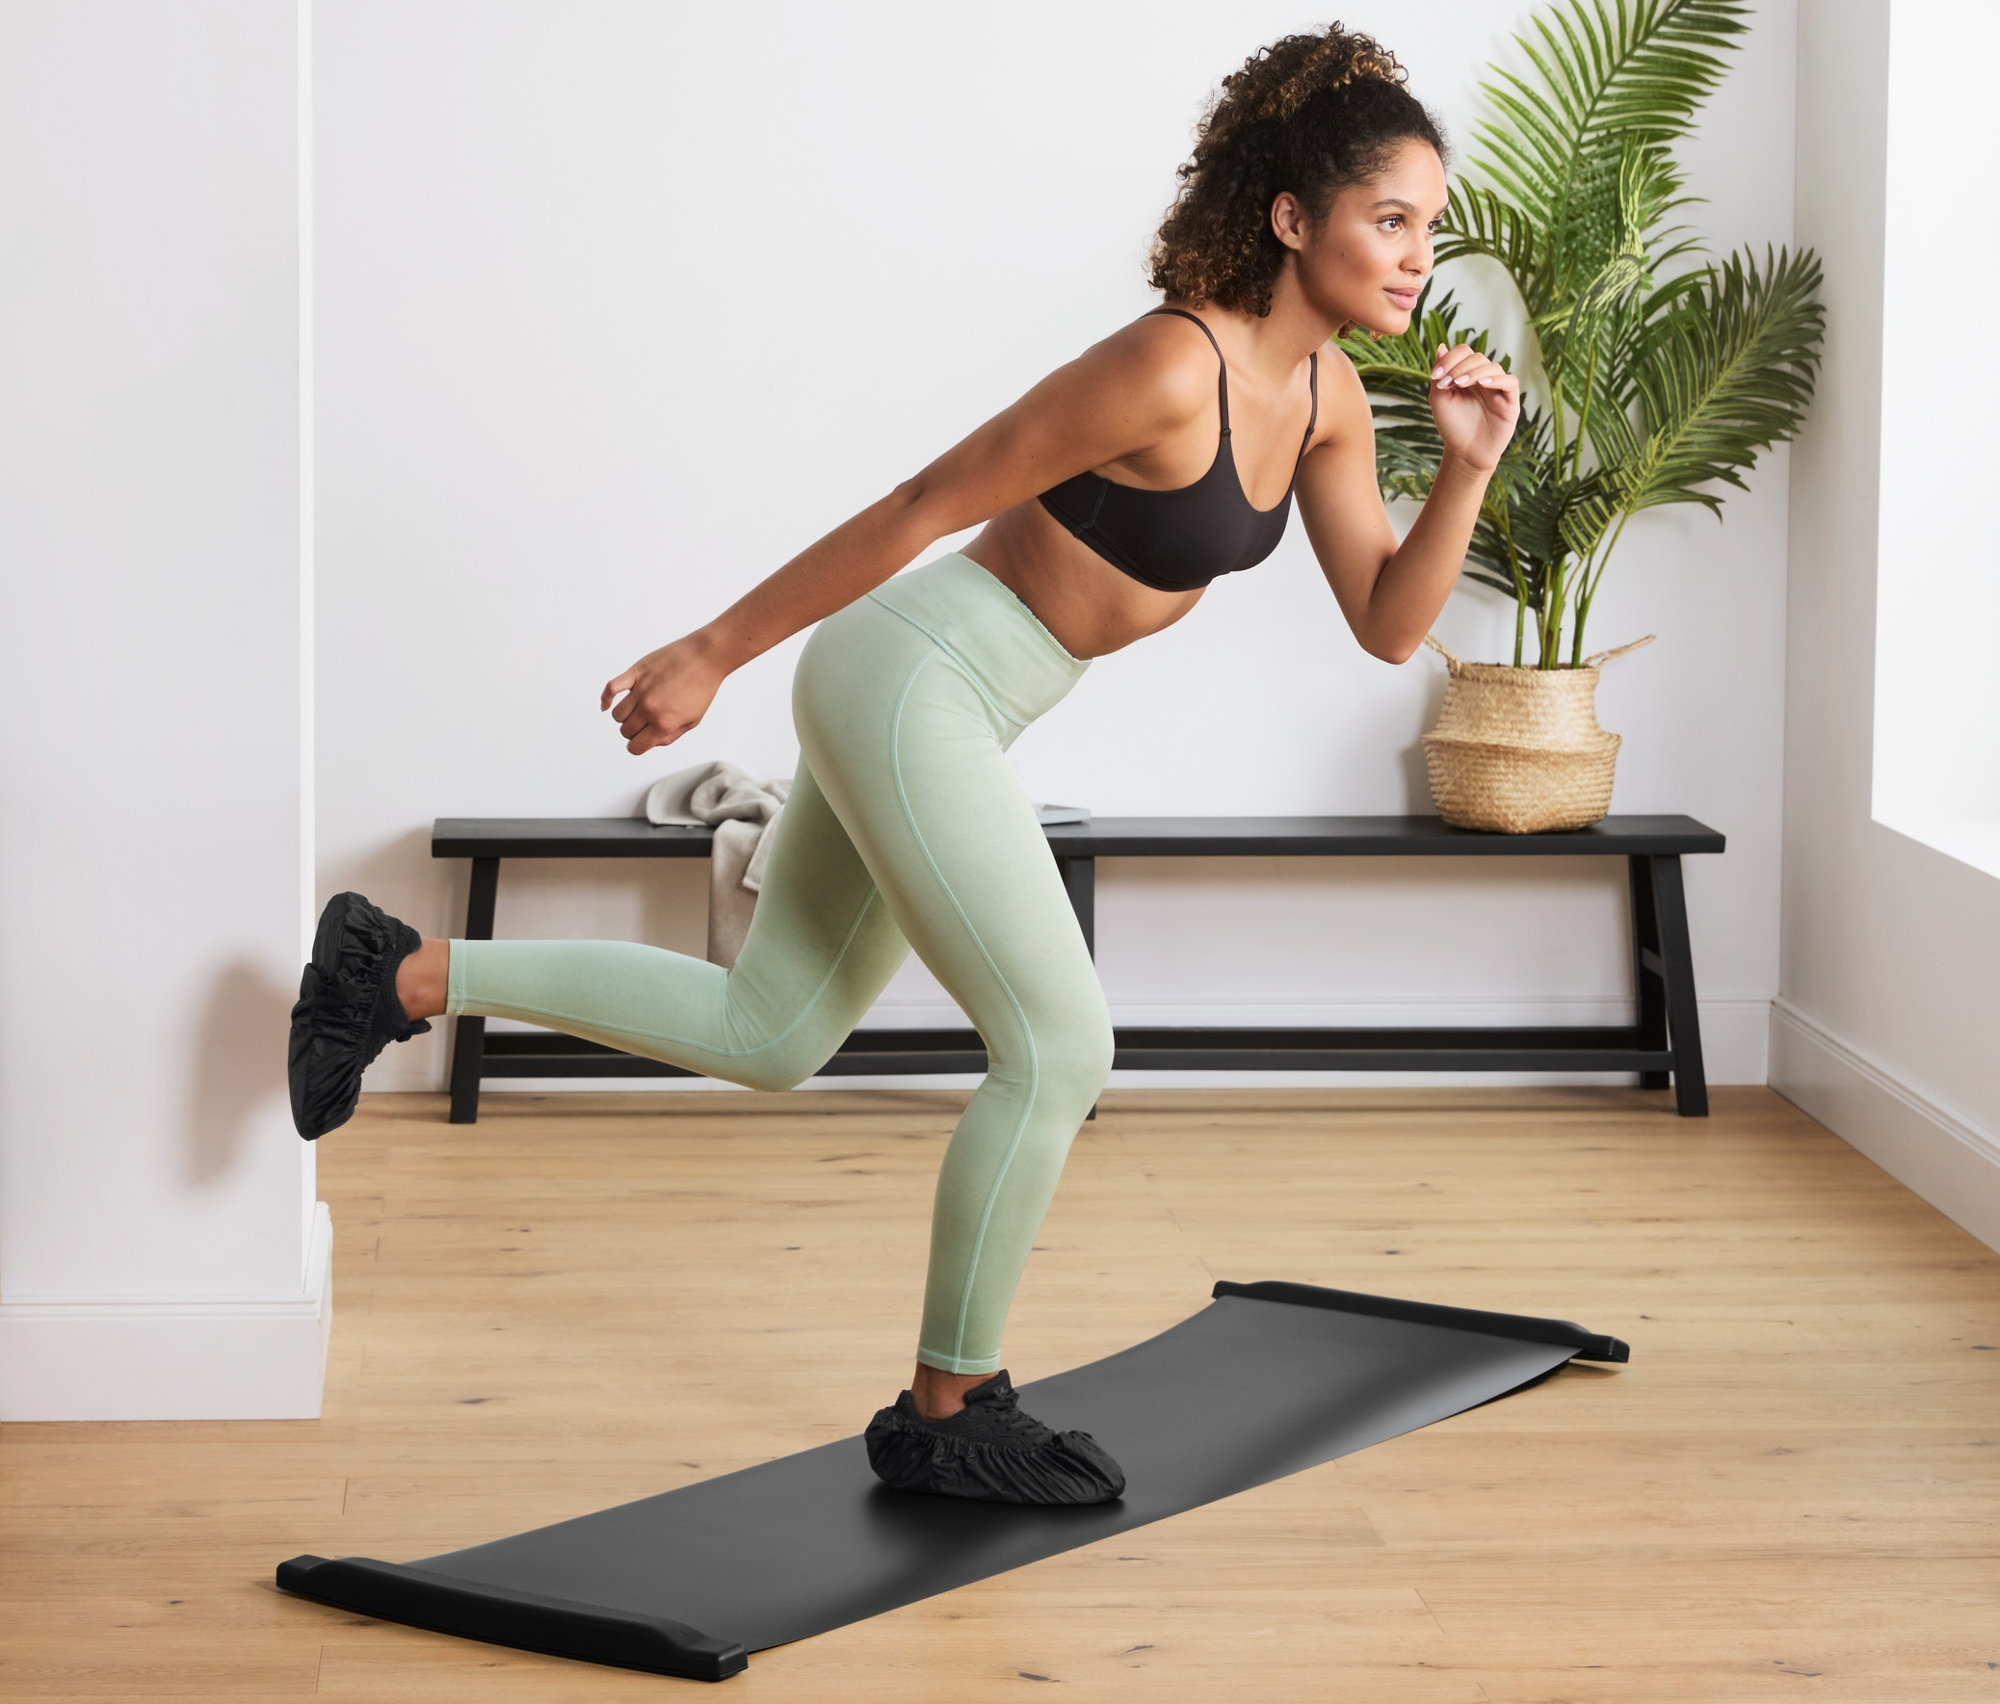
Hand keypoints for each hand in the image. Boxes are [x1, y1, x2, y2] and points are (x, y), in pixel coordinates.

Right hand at [600, 633, 728, 754]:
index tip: (641, 740)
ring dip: (624, 716)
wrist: (706, 657)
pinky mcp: (636, 672)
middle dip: (633, 730)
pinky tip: (607, 704)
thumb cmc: (703, 688)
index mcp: (663, 723)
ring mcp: (641, 690)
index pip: (635, 747)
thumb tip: (651, 742)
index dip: (637, 746)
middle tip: (646, 721)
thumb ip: (670, 736)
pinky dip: (605, 699)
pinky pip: (611, 688)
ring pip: (617, 714)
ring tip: (637, 709)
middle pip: (625, 731)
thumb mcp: (693, 721)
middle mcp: (649, 709)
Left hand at [1429, 342, 1520, 472]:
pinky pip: (1510, 382)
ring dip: (1476, 372)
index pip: (1464, 352)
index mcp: (1466, 374)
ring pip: (1493, 367)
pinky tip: (1484, 384)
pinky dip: (1498, 379)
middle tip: (1449, 382)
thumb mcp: (1440, 398)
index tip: (1436, 376)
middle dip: (1460, 367)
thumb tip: (1441, 346)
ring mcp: (1498, 388)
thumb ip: (1440, 373)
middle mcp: (1483, 378)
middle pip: (1477, 357)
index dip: (1451, 358)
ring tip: (1461, 383)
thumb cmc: (1452, 426)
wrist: (1464, 452)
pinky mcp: (1510, 401)